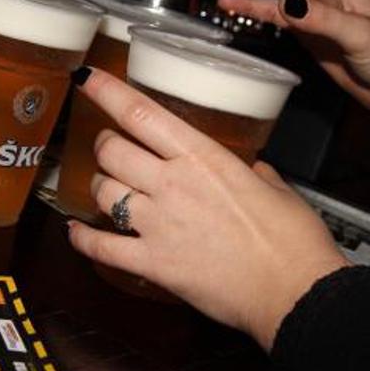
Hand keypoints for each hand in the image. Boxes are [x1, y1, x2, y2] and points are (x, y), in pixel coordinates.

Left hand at [66, 67, 349, 350]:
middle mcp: (172, 184)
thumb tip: (254, 172)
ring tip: (105, 188)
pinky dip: (82, 238)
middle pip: (112, 150)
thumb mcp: (278, 190)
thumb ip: (256, 174)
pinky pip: (102, 246)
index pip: (141, 114)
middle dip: (105, 145)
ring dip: (98, 186)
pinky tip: (75, 232)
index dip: (107, 92)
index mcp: (204, 158)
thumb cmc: (294, 241)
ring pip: (102, 191)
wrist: (294, 292)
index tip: (87, 78)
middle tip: (110, 148)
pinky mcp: (153, 263)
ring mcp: (158, 224)